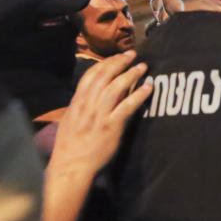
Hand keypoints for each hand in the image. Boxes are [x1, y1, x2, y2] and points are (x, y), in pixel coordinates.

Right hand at [48, 51, 152, 176]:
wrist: (70, 167)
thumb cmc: (70, 146)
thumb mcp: (71, 120)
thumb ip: (82, 105)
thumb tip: (93, 93)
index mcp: (77, 102)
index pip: (91, 75)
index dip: (106, 63)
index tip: (118, 56)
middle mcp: (87, 105)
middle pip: (104, 76)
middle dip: (119, 62)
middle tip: (133, 54)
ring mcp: (99, 115)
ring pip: (115, 88)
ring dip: (131, 74)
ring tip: (143, 67)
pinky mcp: (110, 127)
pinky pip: (127, 106)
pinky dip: (138, 95)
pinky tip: (149, 88)